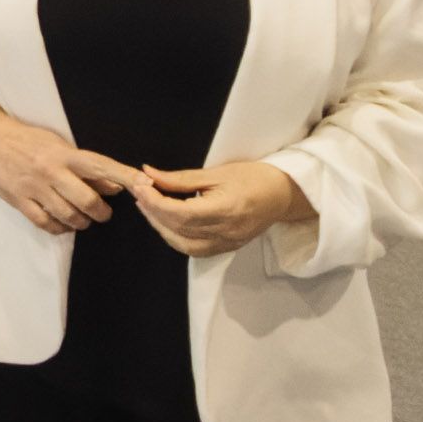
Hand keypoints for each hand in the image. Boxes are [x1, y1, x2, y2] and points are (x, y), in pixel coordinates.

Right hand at [0, 106, 139, 234]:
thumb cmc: (29, 141)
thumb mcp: (59, 145)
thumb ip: (85, 168)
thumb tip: (115, 187)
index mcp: (64, 154)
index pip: (101, 166)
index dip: (124, 176)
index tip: (144, 186)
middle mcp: (51, 170)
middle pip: (86, 201)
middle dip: (101, 212)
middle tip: (103, 214)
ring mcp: (34, 187)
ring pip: (67, 215)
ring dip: (81, 222)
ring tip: (83, 219)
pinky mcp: (19, 200)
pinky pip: (46, 223)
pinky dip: (59, 228)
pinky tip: (63, 224)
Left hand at [130, 161, 313, 256]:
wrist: (283, 195)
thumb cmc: (253, 178)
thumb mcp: (217, 172)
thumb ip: (180, 179)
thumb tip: (148, 174)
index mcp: (225, 210)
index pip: (180, 213)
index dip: (155, 202)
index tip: (141, 186)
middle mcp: (225, 232)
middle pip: (178, 229)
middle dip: (152, 211)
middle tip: (139, 193)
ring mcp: (226, 244)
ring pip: (182, 244)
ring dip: (160, 226)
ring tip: (148, 206)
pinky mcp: (226, 249)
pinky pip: (193, 250)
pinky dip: (174, 238)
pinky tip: (166, 222)